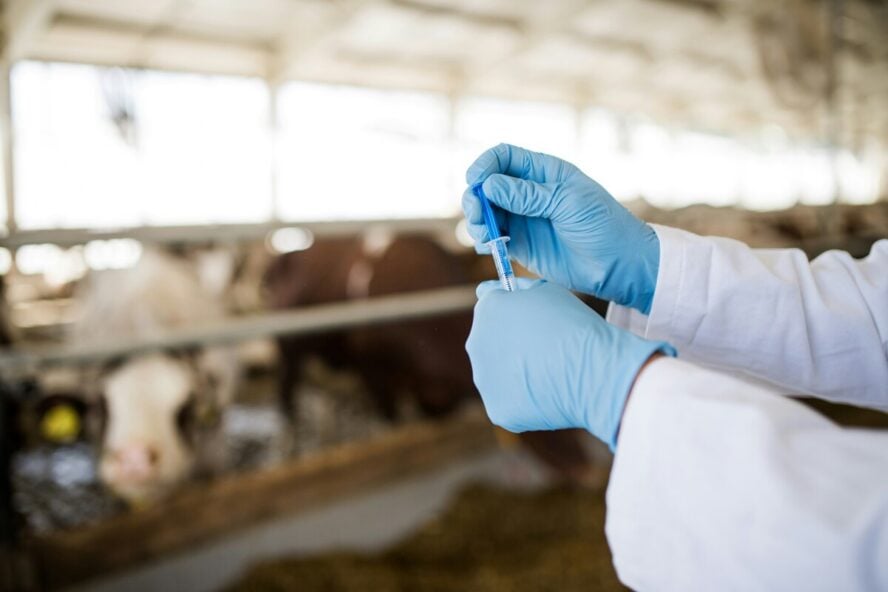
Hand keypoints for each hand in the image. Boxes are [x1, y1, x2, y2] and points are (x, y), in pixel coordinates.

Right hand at [462, 143, 659, 313]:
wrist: (619, 265)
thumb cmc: (602, 225)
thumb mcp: (567, 203)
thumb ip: (527, 195)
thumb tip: (488, 185)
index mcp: (543, 172)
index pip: (504, 157)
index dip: (486, 165)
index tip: (475, 181)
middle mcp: (528, 192)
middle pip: (488, 184)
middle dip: (476, 196)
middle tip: (476, 213)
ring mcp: (523, 218)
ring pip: (486, 212)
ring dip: (477, 220)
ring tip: (484, 234)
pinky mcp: (520, 244)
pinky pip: (493, 237)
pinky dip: (484, 239)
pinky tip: (489, 246)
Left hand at [466, 278, 673, 449]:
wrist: (592, 370)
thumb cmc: (574, 326)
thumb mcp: (547, 291)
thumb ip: (515, 290)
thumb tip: (487, 290)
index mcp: (487, 310)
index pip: (493, 309)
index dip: (517, 315)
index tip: (537, 324)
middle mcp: (476, 343)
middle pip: (491, 343)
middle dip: (513, 346)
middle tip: (545, 351)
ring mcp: (485, 380)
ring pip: (499, 375)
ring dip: (517, 374)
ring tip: (550, 373)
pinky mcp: (497, 409)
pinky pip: (510, 402)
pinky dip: (526, 401)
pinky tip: (548, 395)